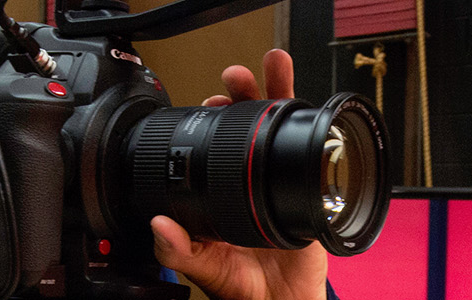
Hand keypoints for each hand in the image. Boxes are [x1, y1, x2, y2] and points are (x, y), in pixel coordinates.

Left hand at [151, 49, 328, 299]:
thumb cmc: (241, 288)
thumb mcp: (203, 268)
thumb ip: (179, 251)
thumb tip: (160, 225)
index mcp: (220, 192)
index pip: (216, 143)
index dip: (214, 119)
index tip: (211, 100)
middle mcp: (249, 181)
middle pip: (249, 125)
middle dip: (245, 93)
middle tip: (238, 76)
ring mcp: (280, 182)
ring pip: (281, 129)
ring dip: (280, 94)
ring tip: (277, 66)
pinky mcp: (308, 192)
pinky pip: (311, 156)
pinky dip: (312, 129)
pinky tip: (310, 110)